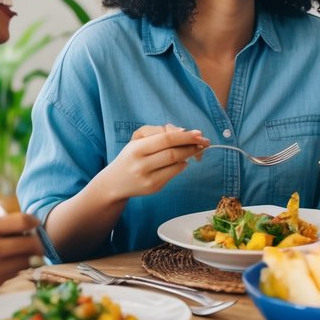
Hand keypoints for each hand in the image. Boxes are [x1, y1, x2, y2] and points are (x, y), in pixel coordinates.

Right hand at [0, 213, 43, 306]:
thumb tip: (29, 224)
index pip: (24, 222)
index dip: (33, 222)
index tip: (34, 224)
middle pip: (32, 244)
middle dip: (35, 242)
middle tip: (31, 241)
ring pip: (27, 261)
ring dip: (25, 257)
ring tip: (12, 254)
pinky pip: (14, 274)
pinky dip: (11, 269)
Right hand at [93, 124, 209, 202]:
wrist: (115, 182)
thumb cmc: (131, 155)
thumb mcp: (138, 139)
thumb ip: (158, 131)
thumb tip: (182, 131)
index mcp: (136, 149)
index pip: (166, 139)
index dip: (185, 136)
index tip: (199, 133)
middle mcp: (141, 165)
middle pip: (174, 153)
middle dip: (192, 146)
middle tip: (204, 141)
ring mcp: (148, 178)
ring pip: (176, 164)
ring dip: (190, 155)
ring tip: (195, 149)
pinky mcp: (154, 188)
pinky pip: (174, 173)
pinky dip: (182, 165)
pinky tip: (181, 160)